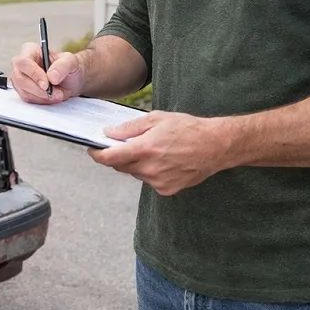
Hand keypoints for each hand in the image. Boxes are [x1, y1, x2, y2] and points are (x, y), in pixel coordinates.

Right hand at [11, 42, 84, 103]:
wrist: (70, 79)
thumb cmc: (68, 67)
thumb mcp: (71, 61)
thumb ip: (63, 65)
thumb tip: (52, 76)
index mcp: (30, 50)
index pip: (23, 62)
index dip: (34, 74)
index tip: (46, 84)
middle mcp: (21, 64)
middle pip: (20, 78)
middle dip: (38, 90)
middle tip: (54, 93)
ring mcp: (20, 78)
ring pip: (23, 91)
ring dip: (42, 97)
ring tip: (57, 94)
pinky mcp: (23, 90)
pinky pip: (28, 98)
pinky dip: (41, 100)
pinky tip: (51, 97)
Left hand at [87, 111, 228, 195]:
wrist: (216, 146)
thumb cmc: (188, 128)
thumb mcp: (156, 119)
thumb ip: (129, 128)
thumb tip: (108, 133)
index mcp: (145, 149)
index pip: (110, 158)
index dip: (98, 154)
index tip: (93, 150)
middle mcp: (149, 169)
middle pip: (121, 166)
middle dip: (119, 156)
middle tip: (126, 145)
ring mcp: (158, 182)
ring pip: (136, 174)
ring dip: (137, 164)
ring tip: (154, 150)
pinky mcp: (167, 190)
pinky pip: (149, 181)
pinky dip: (151, 172)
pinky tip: (165, 161)